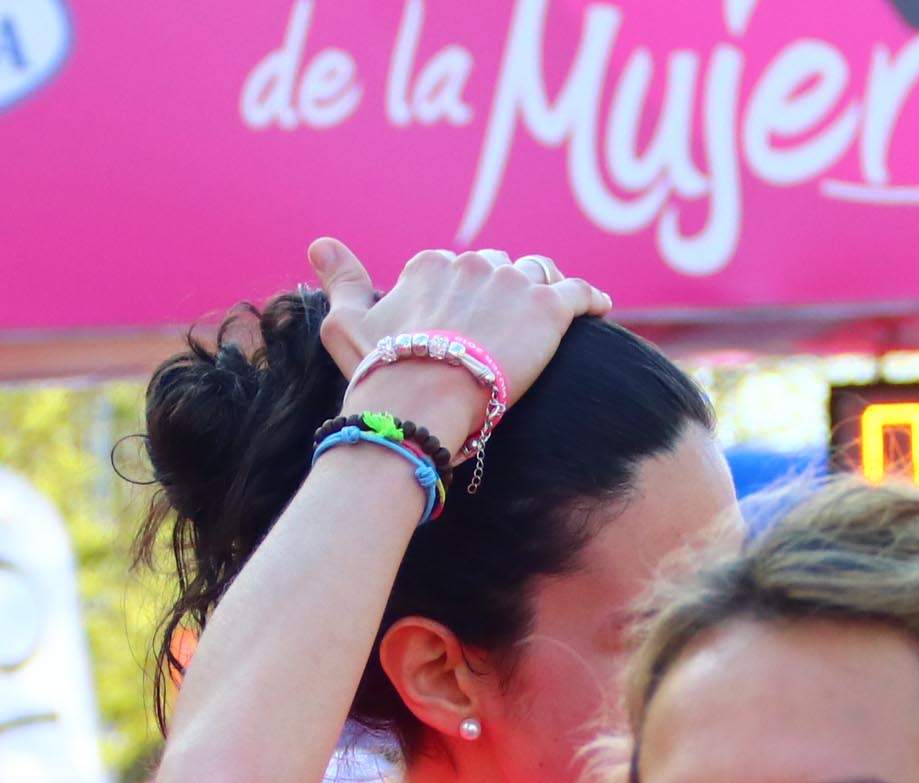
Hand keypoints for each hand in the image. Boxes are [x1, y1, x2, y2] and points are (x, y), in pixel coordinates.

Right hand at [309, 238, 607, 450]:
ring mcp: (512, 283)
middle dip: (504, 292)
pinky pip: (578, 292)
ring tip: (550, 315)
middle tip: (510, 326)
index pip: (455, 269)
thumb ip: (341, 282)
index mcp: (429, 265)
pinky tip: (599, 309)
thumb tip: (320, 244)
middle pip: (499, 269)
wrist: (421, 403)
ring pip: (539, 274)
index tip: (466, 321)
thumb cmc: (381, 374)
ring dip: (543, 291)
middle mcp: (473, 262)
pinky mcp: (547, 309)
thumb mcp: (346, 326)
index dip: (464, 294)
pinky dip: (589, 298)